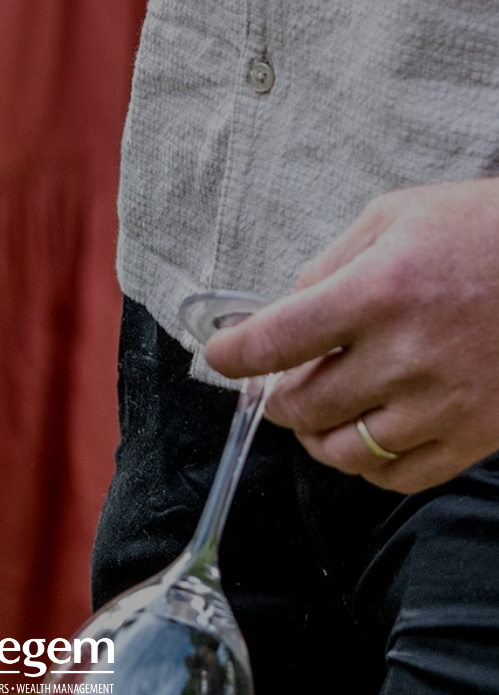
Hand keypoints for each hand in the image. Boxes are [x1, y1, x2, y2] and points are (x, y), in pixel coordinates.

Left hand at [204, 179, 498, 492]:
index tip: (222, 357)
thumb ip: (330, 265)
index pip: (277, 340)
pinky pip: (394, 477)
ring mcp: (442, 402)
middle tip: (287, 383)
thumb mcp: (398, 217)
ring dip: (317, 435)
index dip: (234, 355)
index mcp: (381, 289)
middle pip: (302, 406)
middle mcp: (407, 353)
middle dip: (280, 398)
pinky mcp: (474, 436)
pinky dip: (366, 464)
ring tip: (324, 412)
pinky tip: (369, 435)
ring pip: (341, 451)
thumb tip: (278, 312)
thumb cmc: (482, 231)